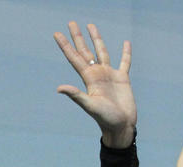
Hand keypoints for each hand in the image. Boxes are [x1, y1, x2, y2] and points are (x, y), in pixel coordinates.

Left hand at [53, 22, 135, 147]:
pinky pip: (124, 62)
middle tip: (71, 22)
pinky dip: (126, 52)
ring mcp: (109, 75)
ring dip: (96, 39)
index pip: (74, 57)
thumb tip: (59, 88)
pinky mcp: (122, 78)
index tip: (57, 33)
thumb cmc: (105, 119)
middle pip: (85, 51)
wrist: (120, 126)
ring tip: (90, 26)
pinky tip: (126, 43)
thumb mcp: (90, 106)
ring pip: (102, 52)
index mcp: (88, 78)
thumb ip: (76, 95)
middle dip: (78, 37)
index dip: (65, 45)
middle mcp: (97, 74)